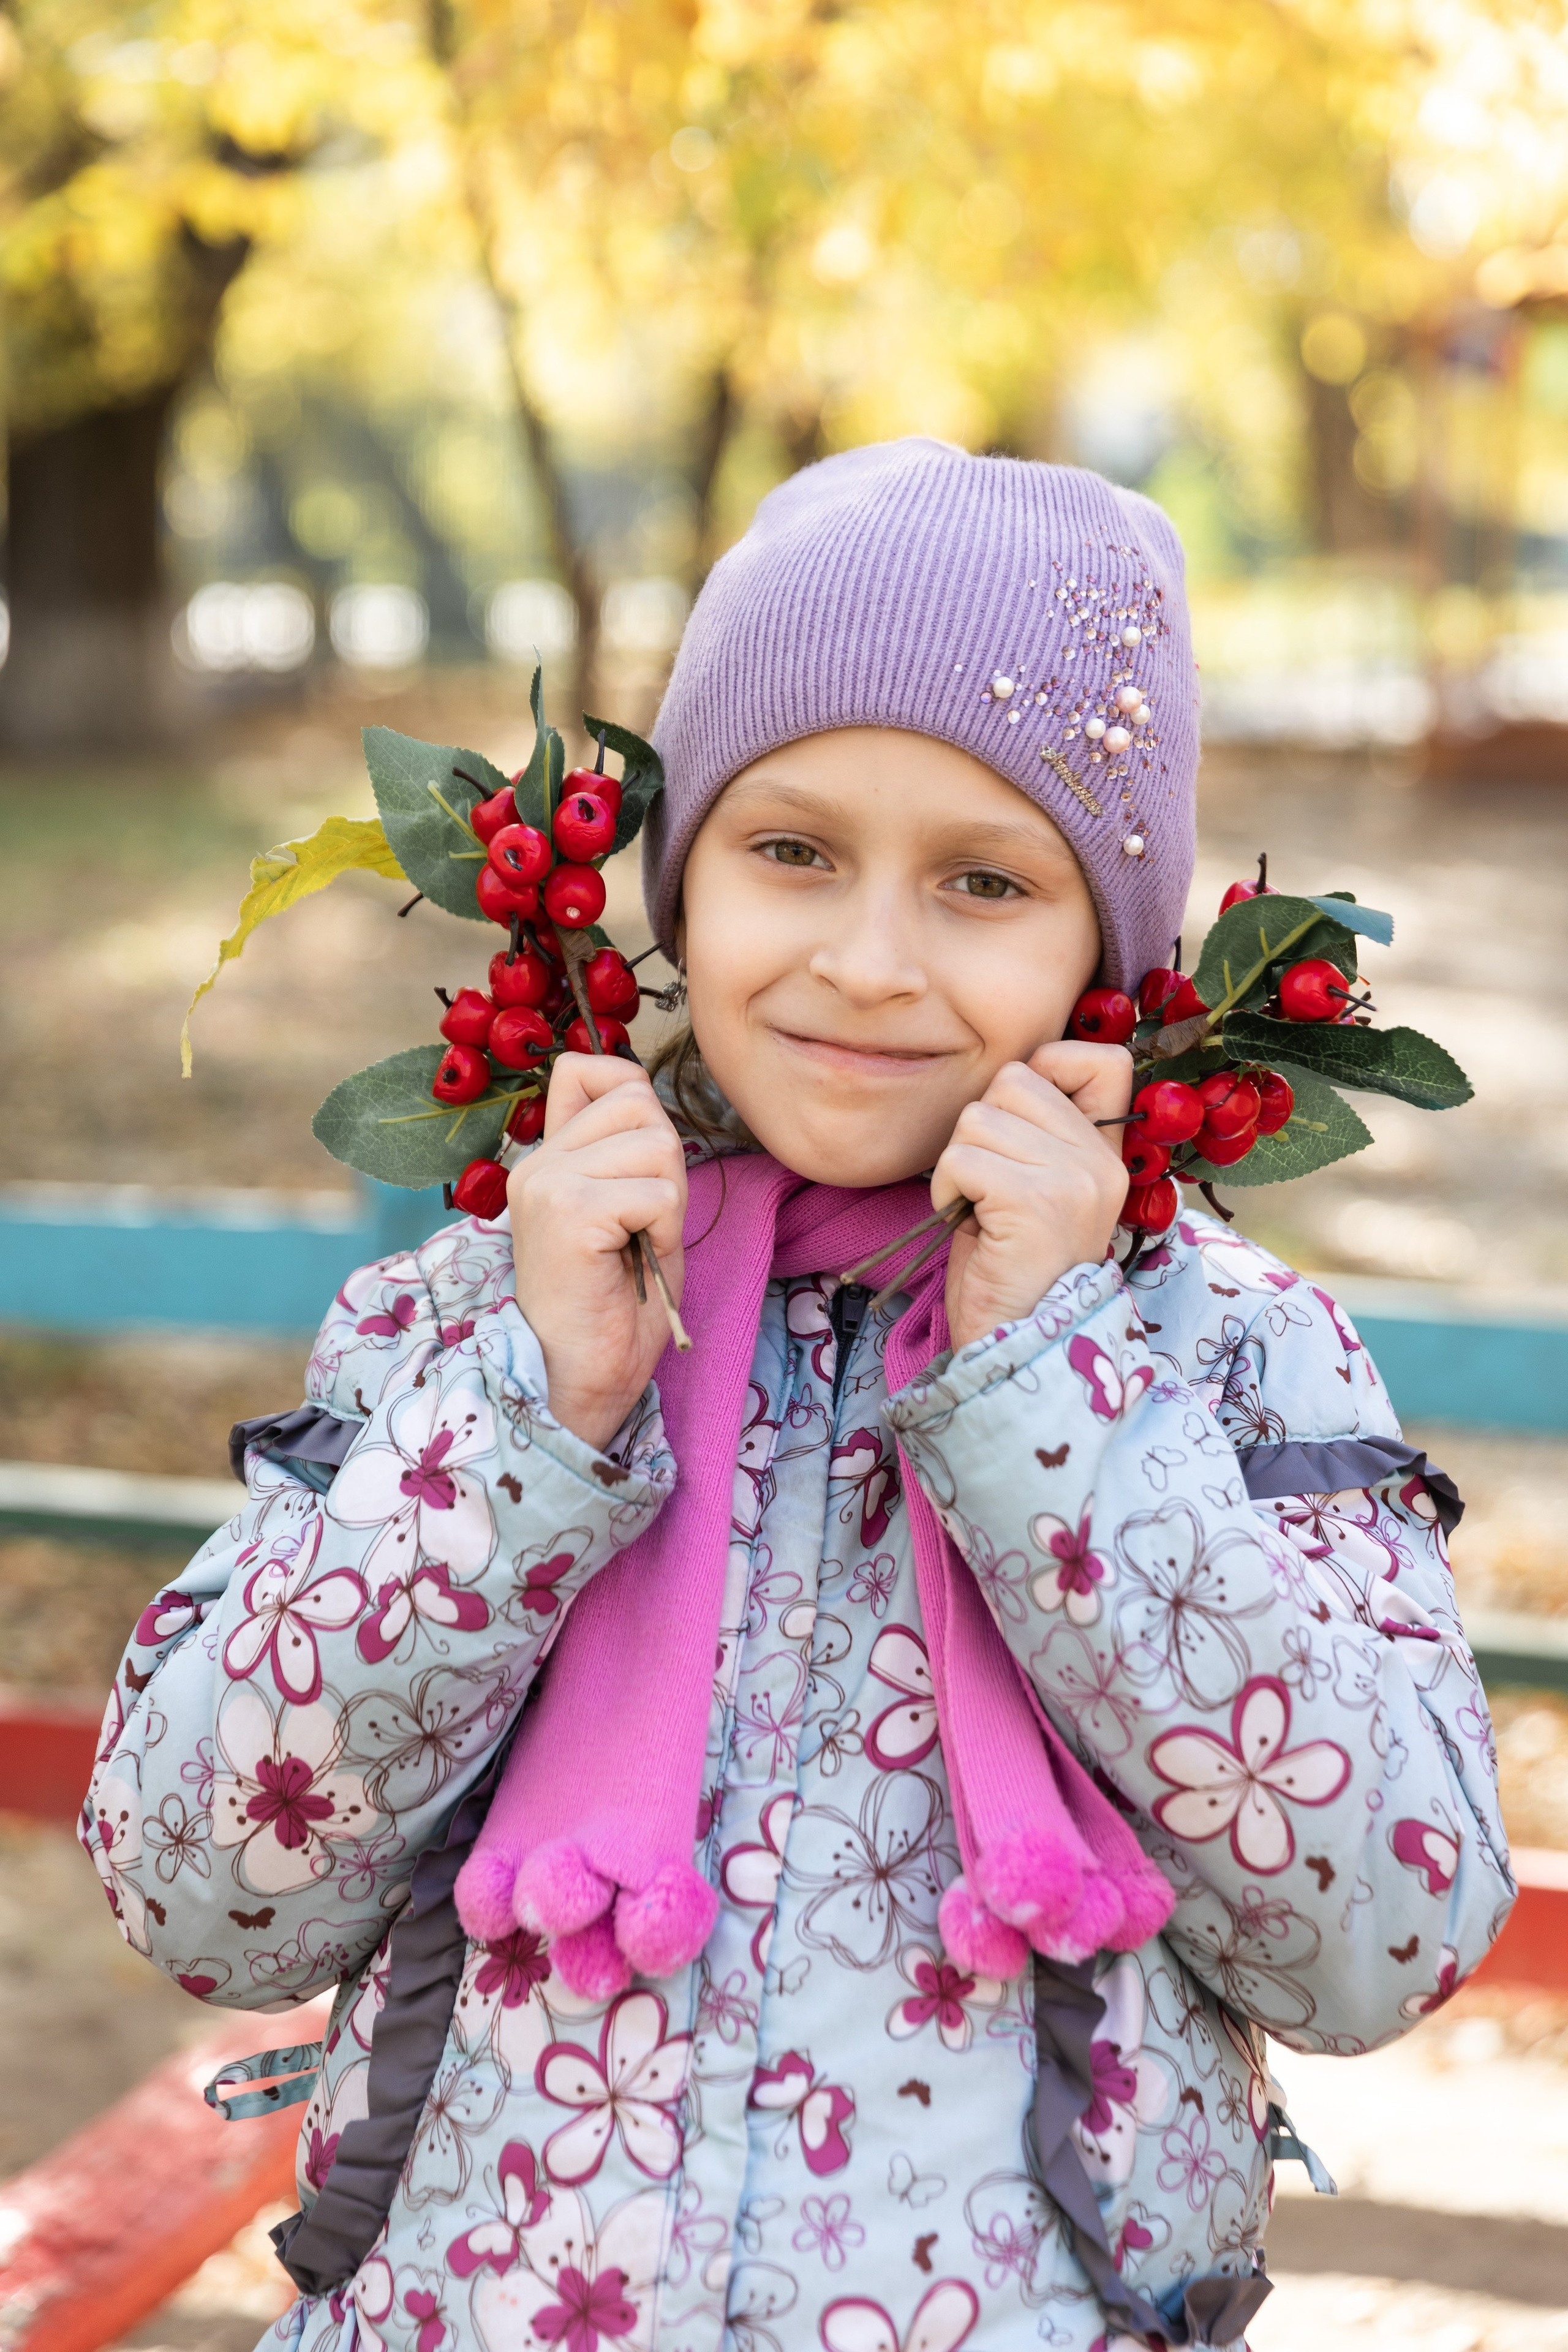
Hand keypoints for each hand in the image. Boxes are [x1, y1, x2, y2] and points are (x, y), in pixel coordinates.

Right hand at [507, 1055, 687, 1451]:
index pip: (590, 1068)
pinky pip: (657, 1192)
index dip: (633, 1097)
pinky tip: (635, 1261)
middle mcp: (539, 1162)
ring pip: (657, 1144)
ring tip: (639, 1245)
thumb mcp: (622, 1213)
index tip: (640, 1163)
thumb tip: (648, 1104)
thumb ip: (626, 1155)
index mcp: (545, 1158)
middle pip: (640, 1104)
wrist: (577, 1380)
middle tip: (645, 1223)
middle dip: (665, 1164)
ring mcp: (549, 1184)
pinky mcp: (570, 1212)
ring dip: (669, 1202)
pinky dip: (665, 1230)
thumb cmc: (611, 1308)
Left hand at [933, 1044, 1132, 1351]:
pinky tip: (968, 1224)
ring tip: (980, 1211)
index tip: (1019, 1130)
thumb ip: (1039, 1132)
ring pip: (978, 1117)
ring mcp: (1073, 1179)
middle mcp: (1100, 1161)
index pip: (1100, 1058)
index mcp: (1108, 1153)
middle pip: (1013, 1081)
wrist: (1019, 1346)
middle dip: (981, 1131)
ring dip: (959, 1164)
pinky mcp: (1034, 1201)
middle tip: (990, 1188)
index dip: (1045, 1071)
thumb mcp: (1040, 1188)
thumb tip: (1009, 1075)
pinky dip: (946, 1191)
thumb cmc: (1012, 1267)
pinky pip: (961, 1157)